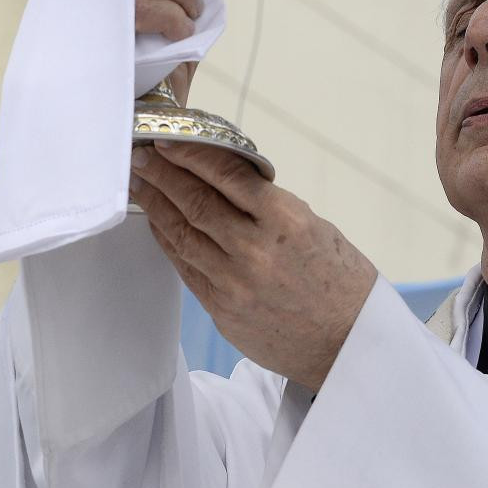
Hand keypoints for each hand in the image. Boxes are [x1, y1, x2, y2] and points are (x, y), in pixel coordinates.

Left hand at [128, 141, 378, 391]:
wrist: (349, 346)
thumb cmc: (342, 283)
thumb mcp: (317, 228)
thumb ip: (270, 207)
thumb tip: (225, 182)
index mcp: (287, 221)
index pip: (228, 176)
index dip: (192, 155)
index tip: (168, 142)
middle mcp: (256, 250)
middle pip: (196, 203)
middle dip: (162, 175)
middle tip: (139, 156)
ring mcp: (235, 283)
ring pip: (183, 235)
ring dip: (156, 206)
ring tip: (139, 185)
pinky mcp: (222, 310)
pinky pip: (186, 268)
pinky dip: (168, 241)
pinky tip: (157, 223)